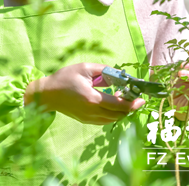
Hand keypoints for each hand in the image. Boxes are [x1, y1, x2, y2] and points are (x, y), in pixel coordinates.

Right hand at [24, 63, 144, 124]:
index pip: (119, 105)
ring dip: (121, 111)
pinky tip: (111, 103)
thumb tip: (119, 75)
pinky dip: (112, 114)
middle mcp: (92, 112)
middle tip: (133, 96)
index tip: (141, 98)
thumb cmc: (64, 78)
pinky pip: (104, 120)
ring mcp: (88, 118)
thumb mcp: (84, 68)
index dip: (132, 103)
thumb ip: (104, 70)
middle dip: (129, 107)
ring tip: (121, 98)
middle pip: (118, 115)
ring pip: (112, 119)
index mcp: (92, 99)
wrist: (47, 94)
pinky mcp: (85, 121)